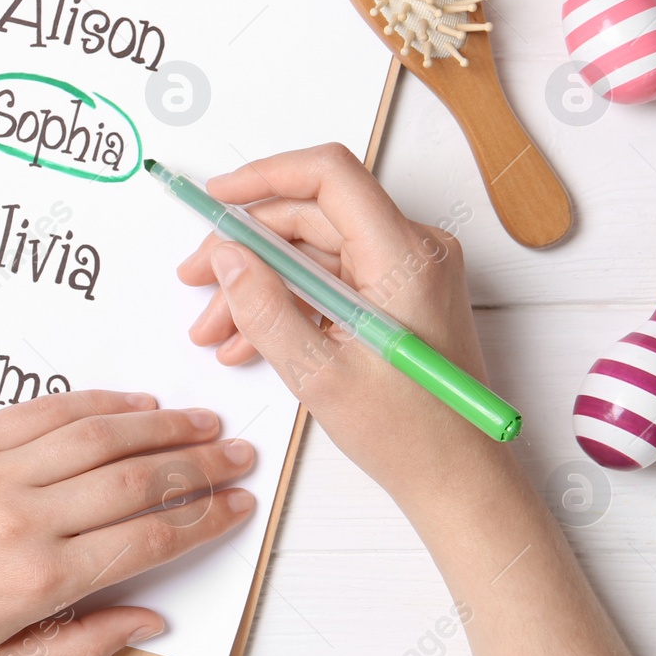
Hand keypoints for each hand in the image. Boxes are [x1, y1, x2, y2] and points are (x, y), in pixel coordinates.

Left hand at [0, 391, 255, 655]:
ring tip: (202, 421)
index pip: (150, 538)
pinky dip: (96, 402)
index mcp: (37, 581)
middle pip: (138, 479)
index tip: (237, 505)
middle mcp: (22, 518)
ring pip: (100, 435)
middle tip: (239, 455)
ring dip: (162, 425)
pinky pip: (42, 412)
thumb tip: (151, 617)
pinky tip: (131, 402)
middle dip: (201, 465)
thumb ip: (84, 644)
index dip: (205, 517)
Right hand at [178, 144, 511, 507]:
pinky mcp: (396, 297)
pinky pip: (329, 281)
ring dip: (258, 286)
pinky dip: (286, 304)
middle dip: (245, 249)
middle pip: (311, 217)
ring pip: (312, 254)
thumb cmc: (412, 435)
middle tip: (196, 281)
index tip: (217, 197)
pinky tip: (247, 339)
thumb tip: (227, 258)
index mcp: (405, 256)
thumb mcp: (319, 374)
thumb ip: (264, 308)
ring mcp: (405, 273)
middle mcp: (411, 251)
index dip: (266, 176)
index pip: (329, 176)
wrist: (459, 479)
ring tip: (214, 329)